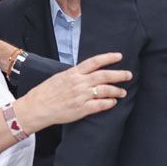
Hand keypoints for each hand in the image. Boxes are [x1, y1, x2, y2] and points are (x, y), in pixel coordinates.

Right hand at [14, 52, 131, 133]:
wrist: (37, 107)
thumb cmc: (47, 92)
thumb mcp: (61, 77)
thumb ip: (76, 74)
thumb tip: (88, 71)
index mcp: (74, 73)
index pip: (95, 62)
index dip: (108, 58)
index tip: (119, 56)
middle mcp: (79, 83)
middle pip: (104, 76)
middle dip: (119, 75)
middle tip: (129, 75)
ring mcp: (81, 96)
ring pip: (105, 90)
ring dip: (117, 91)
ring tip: (123, 92)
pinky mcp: (82, 109)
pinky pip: (100, 105)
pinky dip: (109, 103)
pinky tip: (113, 102)